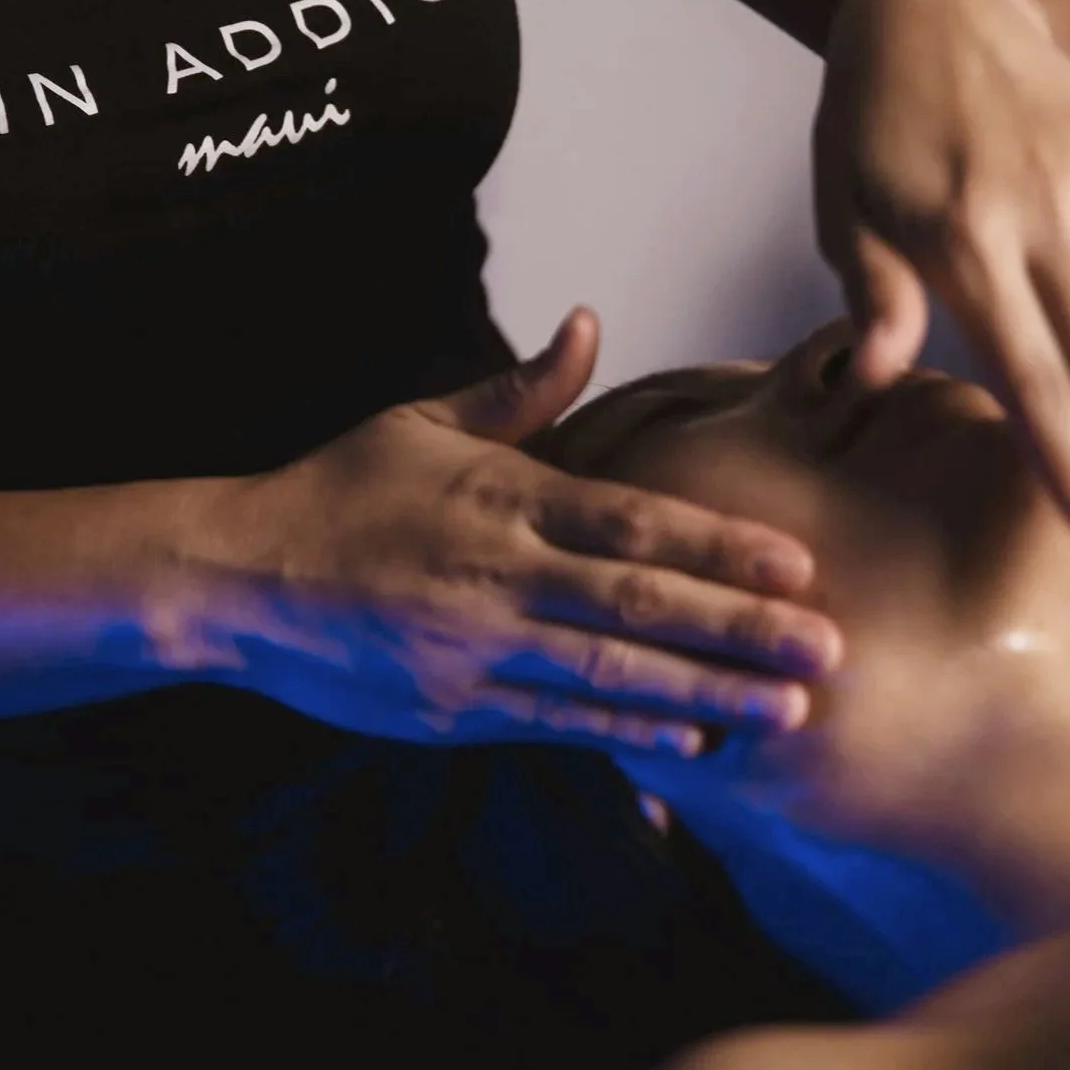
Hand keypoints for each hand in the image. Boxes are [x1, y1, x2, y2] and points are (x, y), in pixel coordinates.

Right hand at [205, 309, 842, 753]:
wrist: (238, 579)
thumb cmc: (337, 490)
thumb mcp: (421, 421)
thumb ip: (520, 391)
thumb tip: (588, 324)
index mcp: (501, 499)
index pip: (631, 522)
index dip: (719, 547)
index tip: (798, 565)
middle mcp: (495, 577)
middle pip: (639, 607)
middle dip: (741, 632)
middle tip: (831, 653)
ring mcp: (473, 650)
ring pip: (609, 678)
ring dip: (706, 696)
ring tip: (787, 714)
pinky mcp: (450, 710)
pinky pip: (555, 725)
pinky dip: (626, 735)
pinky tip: (692, 744)